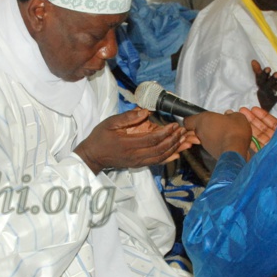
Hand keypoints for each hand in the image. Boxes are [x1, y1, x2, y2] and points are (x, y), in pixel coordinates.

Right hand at [75, 108, 189, 172]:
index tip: (174, 124)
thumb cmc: (100, 137)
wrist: (93, 156)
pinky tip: (177, 154)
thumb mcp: (110, 123)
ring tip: (184, 140)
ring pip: (160, 157)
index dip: (165, 132)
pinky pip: (156, 163)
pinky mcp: (138, 165)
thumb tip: (145, 111)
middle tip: (183, 131)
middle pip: (160, 149)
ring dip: (174, 149)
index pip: (152, 139)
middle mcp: (135, 155)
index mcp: (128, 144)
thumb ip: (127, 117)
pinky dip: (168, 158)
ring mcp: (137, 162)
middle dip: (174, 140)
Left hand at [183, 111, 250, 160]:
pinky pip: (211, 145)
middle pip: (196, 129)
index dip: (192, 119)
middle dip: (205, 126)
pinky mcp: (211, 152)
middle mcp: (200, 133)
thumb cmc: (234, 132)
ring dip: (211, 134)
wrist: (236, 152)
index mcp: (202, 120)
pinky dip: (217, 142)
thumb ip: (231, 114)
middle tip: (215, 123)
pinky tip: (226, 140)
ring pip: (204, 137)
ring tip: (223, 132)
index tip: (199, 117)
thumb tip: (230, 114)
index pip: (187, 120)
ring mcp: (205, 144)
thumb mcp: (237, 117)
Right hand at [239, 104, 276, 149]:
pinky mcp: (268, 155)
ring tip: (240, 118)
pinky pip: (257, 147)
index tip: (253, 108)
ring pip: (258, 136)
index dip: (262, 115)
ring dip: (249, 127)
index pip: (271, 122)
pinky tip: (243, 133)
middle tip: (242, 110)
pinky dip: (250, 140)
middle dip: (252, 119)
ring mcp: (272, 148)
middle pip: (263, 128)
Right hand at [252, 60, 276, 111]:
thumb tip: (253, 61)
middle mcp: (267, 89)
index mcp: (261, 84)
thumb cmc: (263, 85)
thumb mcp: (259, 78)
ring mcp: (273, 93)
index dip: (265, 74)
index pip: (262, 79)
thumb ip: (258, 70)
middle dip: (273, 79)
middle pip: (270, 84)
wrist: (265, 100)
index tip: (268, 68)